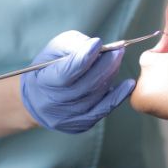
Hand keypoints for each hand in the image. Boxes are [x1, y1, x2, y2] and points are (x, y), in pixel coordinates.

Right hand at [20, 30, 134, 133]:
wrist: (38, 99)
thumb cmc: (48, 67)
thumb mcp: (54, 51)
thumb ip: (74, 45)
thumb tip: (98, 46)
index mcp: (44, 82)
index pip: (66, 72)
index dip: (83, 58)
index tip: (98, 43)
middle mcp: (54, 104)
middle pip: (86, 84)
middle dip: (105, 64)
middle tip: (118, 50)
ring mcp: (68, 117)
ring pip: (96, 95)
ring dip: (111, 75)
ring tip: (117, 59)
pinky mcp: (80, 124)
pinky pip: (103, 110)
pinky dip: (118, 97)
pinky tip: (128, 84)